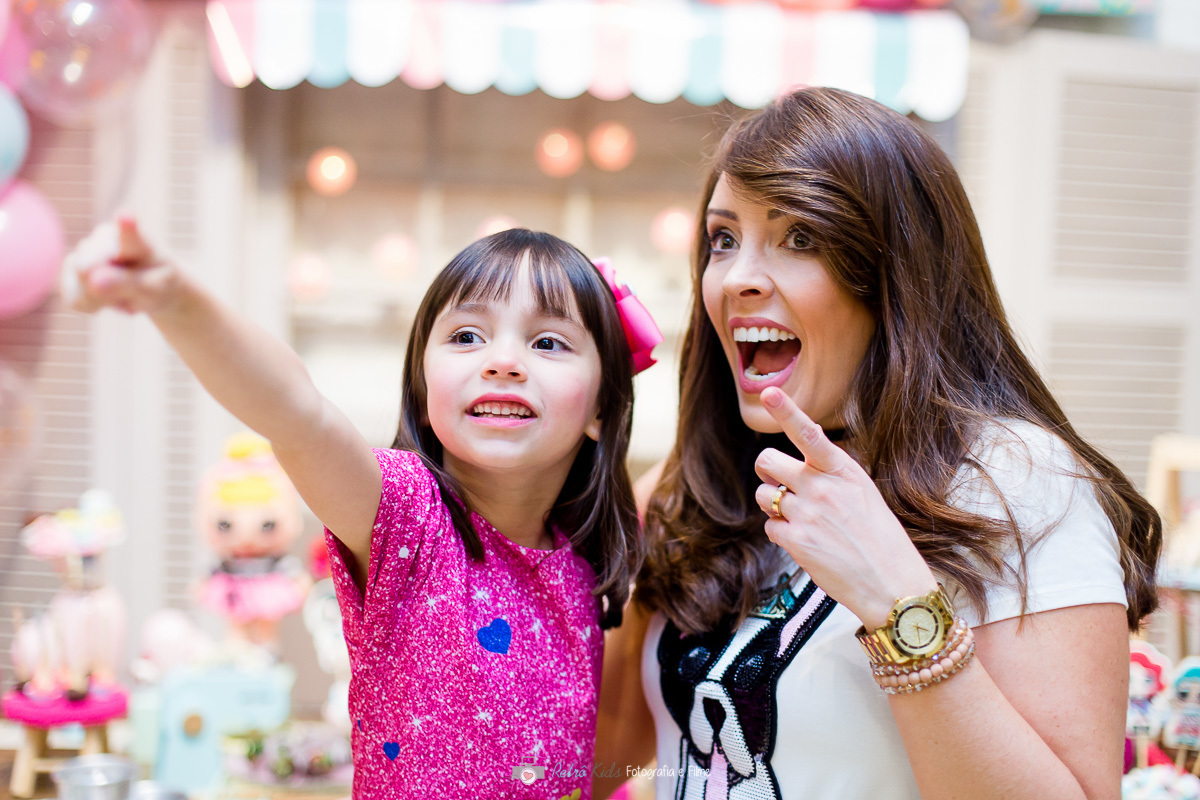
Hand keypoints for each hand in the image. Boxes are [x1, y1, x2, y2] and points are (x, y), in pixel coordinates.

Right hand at [66, 216, 180, 314]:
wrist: (154, 286)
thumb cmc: (159, 283)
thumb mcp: (154, 289)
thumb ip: (127, 284)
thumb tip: (93, 280)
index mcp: (135, 239)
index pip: (129, 233)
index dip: (126, 226)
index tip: (127, 215)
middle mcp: (104, 237)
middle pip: (88, 271)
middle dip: (109, 292)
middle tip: (134, 299)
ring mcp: (84, 251)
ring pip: (81, 288)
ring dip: (104, 301)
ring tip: (125, 294)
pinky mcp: (70, 270)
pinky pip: (74, 300)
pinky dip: (93, 306)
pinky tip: (107, 297)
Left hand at [752, 386, 936, 629]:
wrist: (893, 585)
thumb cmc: (880, 538)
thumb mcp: (864, 493)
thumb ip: (831, 470)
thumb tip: (805, 441)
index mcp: (844, 471)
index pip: (810, 434)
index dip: (786, 410)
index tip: (768, 392)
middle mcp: (823, 487)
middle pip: (767, 461)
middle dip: (767, 471)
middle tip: (779, 483)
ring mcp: (807, 514)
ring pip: (762, 494)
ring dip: (772, 505)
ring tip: (799, 518)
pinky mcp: (796, 541)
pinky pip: (769, 527)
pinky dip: (781, 534)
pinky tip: (805, 542)